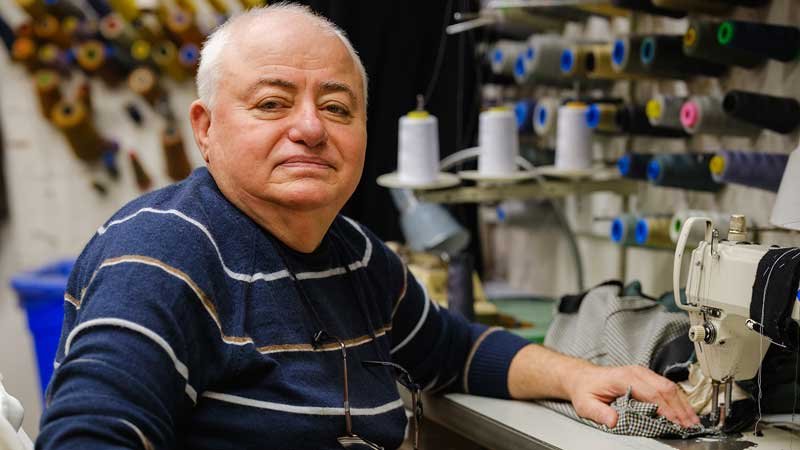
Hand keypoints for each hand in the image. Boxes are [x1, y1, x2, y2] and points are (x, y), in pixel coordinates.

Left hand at [567, 365, 698, 428]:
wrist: (583, 377)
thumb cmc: (586, 390)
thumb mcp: (586, 404)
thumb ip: (599, 413)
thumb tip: (613, 421)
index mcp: (624, 377)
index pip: (652, 392)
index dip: (666, 409)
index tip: (676, 423)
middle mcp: (636, 372)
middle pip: (665, 388)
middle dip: (680, 408)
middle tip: (690, 426)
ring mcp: (643, 373)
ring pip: (669, 387)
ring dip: (682, 404)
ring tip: (692, 421)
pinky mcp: (647, 377)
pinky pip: (666, 387)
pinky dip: (678, 400)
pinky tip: (684, 413)